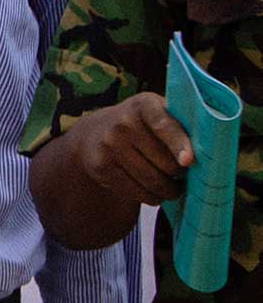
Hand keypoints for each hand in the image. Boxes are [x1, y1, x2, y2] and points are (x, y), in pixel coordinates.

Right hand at [63, 93, 194, 208]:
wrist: (96, 132)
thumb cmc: (141, 123)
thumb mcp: (157, 112)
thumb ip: (179, 123)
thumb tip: (205, 151)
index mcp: (143, 105)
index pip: (164, 125)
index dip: (178, 144)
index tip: (189, 161)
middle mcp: (122, 124)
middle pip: (162, 160)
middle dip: (180, 173)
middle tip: (186, 175)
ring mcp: (108, 147)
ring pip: (150, 180)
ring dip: (169, 189)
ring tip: (174, 188)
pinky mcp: (100, 168)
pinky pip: (135, 191)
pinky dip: (151, 197)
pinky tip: (157, 193)